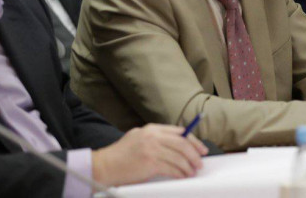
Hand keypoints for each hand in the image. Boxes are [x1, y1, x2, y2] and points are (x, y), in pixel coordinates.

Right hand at [92, 123, 207, 186]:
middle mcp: (153, 136)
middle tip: (200, 163)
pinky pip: (171, 168)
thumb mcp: (139, 137)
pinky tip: (182, 176)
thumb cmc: (121, 155)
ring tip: (192, 172)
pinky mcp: (150, 163)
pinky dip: (180, 173)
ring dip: (188, 166)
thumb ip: (157, 138)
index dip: (193, 141)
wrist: (104, 166)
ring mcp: (152, 149)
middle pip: (182, 143)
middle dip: (194, 154)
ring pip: (179, 157)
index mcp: (152, 129)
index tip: (201, 149)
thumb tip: (178, 144)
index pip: (180, 132)